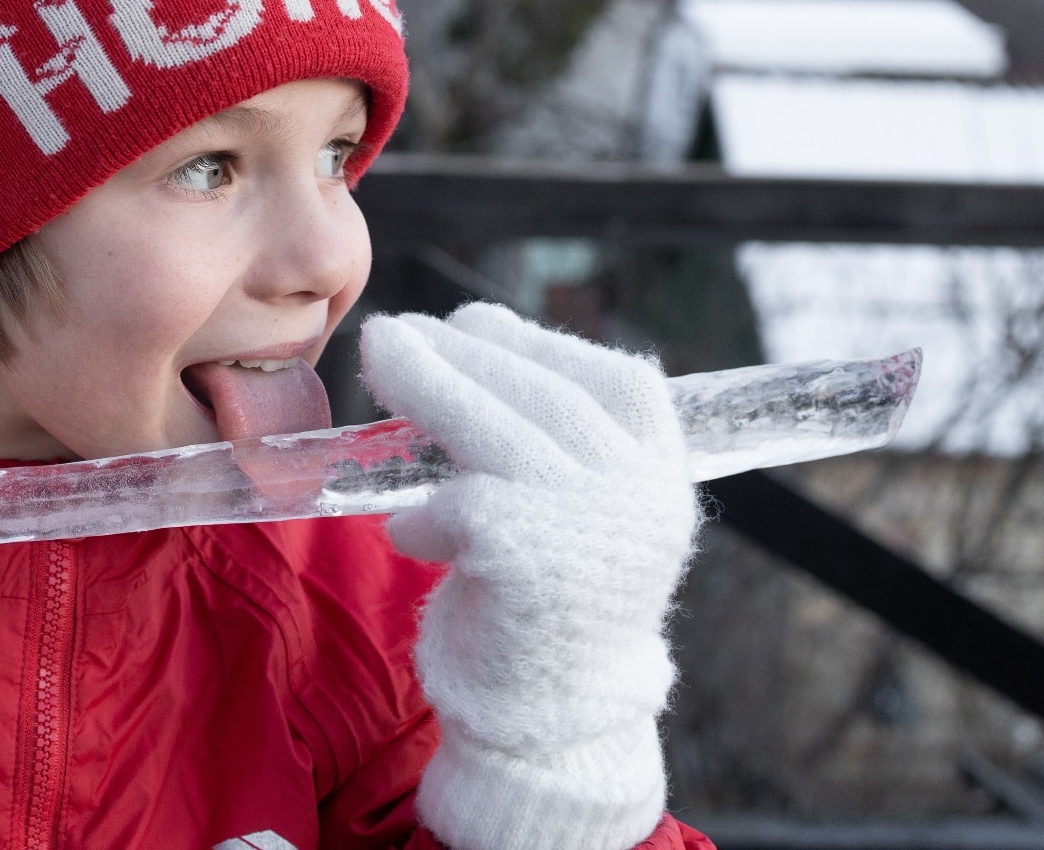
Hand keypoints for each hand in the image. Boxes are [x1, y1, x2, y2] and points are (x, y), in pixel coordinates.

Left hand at [361, 304, 698, 849]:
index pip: (621, 383)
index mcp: (664, 479)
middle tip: (398, 330)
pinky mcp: (531, 560)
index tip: (477, 319)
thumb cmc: (546, 608)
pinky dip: (424, 513)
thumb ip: (550, 439)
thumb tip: (478, 334)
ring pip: (499, 430)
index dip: (543, 344)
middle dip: (466, 352)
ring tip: (380, 359)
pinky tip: (410, 535)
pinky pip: (460, 504)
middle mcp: (642, 498)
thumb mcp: (575, 514)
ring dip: (429, 385)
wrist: (551, 724)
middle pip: (547, 397)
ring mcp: (593, 527)